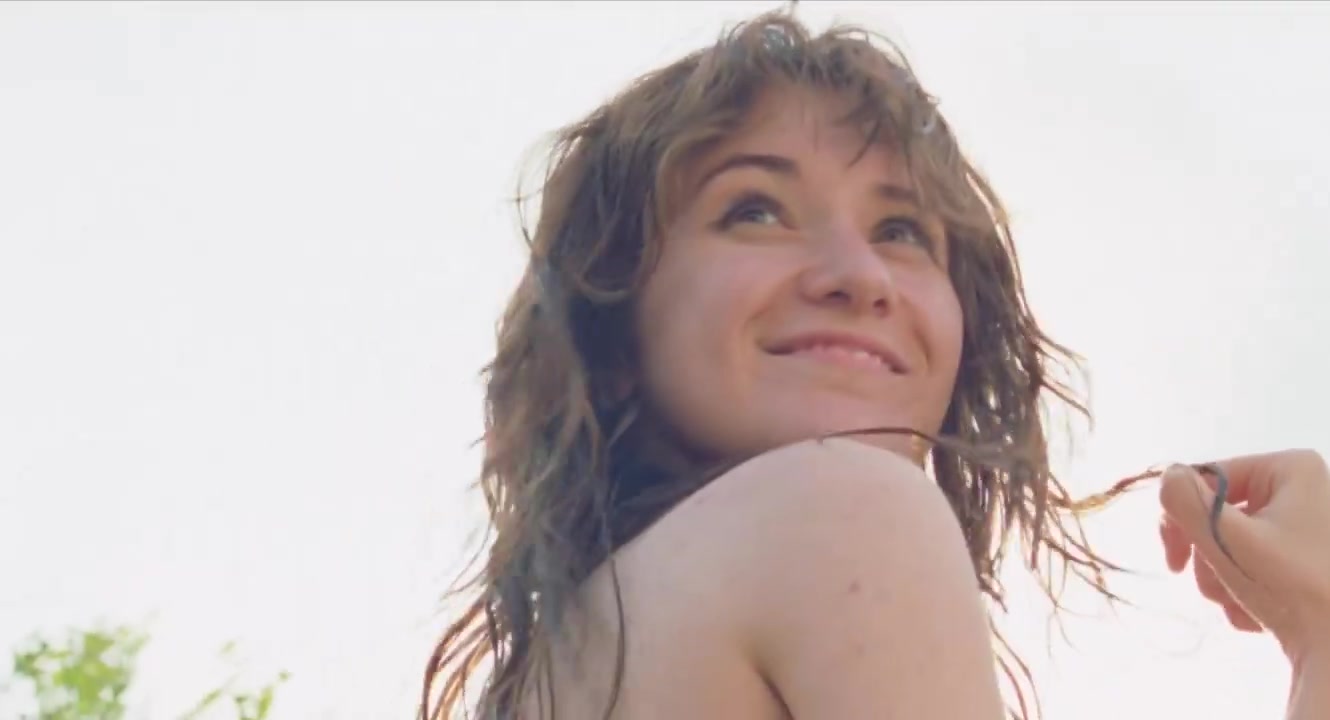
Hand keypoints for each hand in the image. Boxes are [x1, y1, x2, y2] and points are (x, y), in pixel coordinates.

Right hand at [1158, 449, 1329, 665]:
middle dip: (1208, 557)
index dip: (1183, 518)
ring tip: (1240, 605)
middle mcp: (1302, 489)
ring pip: (1232, 542)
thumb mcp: (1227, 539)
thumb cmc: (1291, 587)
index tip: (1175, 560)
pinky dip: (1246, 590)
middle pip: (1219, 513)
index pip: (1207, 479)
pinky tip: (1258, 614)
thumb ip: (1187, 501)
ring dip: (1223, 579)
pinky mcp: (1304, 560)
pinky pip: (1256, 563)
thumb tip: (1167, 475)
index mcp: (1291, 469)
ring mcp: (1304, 526)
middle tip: (1213, 587)